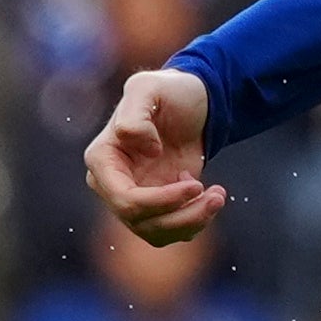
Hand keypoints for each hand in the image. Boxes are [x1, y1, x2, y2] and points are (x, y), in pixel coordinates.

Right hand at [86, 67, 221, 245]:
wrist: (193, 102)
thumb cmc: (169, 91)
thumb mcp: (149, 87)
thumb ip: (135, 113)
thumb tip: (144, 149)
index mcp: (102, 159)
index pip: (124, 199)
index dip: (161, 200)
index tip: (196, 183)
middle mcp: (111, 183)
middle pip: (140, 221)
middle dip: (182, 215)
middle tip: (216, 194)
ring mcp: (132, 196)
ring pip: (155, 233)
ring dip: (191, 222)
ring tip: (218, 196)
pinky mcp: (156, 205)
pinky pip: (170, 231)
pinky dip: (195, 222)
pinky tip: (211, 197)